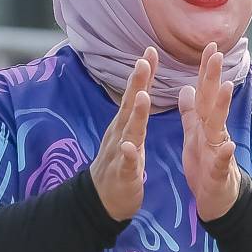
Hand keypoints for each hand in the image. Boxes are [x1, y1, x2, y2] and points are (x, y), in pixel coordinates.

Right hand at [91, 49, 154, 221]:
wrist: (101, 201)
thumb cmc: (121, 165)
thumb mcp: (131, 135)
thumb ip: (136, 113)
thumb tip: (141, 88)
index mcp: (126, 125)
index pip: (136, 94)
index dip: (144, 74)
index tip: (151, 50)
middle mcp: (120, 134)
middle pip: (131, 105)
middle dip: (138, 83)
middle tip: (144, 60)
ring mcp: (120, 153)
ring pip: (129, 131)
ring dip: (136, 114)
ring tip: (143, 97)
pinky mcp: (123, 175)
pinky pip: (127, 164)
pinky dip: (129, 155)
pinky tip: (130, 147)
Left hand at [179, 44, 240, 223]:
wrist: (217, 199)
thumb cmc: (204, 166)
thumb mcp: (193, 135)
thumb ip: (191, 112)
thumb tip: (187, 87)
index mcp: (204, 124)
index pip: (205, 92)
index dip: (206, 70)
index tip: (209, 45)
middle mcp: (214, 132)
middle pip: (213, 101)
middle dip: (214, 78)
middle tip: (217, 54)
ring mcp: (218, 151)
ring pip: (220, 126)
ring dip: (223, 107)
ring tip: (227, 88)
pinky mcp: (218, 172)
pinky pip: (221, 162)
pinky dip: (225, 154)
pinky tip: (229, 145)